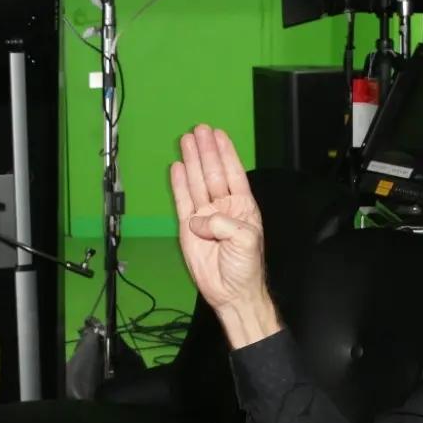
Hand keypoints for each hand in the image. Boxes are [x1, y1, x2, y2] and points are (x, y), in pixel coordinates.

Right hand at [170, 125, 279, 346]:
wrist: (231, 291)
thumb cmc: (246, 268)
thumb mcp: (246, 240)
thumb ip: (224, 224)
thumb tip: (199, 219)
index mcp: (243, 207)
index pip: (233, 173)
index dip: (226, 153)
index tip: (219, 134)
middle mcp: (224, 207)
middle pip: (213, 172)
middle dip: (206, 151)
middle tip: (200, 130)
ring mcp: (206, 216)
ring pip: (197, 182)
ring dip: (192, 161)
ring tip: (186, 140)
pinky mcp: (189, 228)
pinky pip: (182, 201)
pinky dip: (179, 184)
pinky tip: (177, 167)